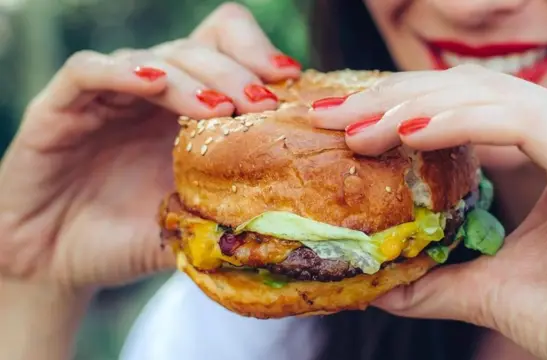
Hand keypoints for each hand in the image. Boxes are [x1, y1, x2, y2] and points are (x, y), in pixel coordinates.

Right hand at [0, 3, 299, 290]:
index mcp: (186, 110)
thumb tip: (291, 216)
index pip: (225, 48)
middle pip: (198, 50)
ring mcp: (107, 96)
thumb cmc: (127, 238)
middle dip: (235, 74)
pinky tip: (152, 83)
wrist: (56, 263)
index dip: (257, 54)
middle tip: (262, 103)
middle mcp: (151, 94)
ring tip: (220, 109)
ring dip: (192, 78)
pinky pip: (88, 72)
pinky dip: (122, 72)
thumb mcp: (189, 223)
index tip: (289, 81)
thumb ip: (228, 210)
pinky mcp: (60, 107)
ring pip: (154, 58)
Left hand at [309, 65, 546, 359]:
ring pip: (485, 96)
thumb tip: (380, 284)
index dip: (400, 104)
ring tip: (357, 130)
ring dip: (410, 107)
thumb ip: (439, 279)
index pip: (466, 102)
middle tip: (331, 114)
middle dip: (392, 97)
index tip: (342, 123)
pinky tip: (404, 133)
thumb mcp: (492, 289)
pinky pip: (516, 121)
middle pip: (467, 89)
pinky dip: (455, 121)